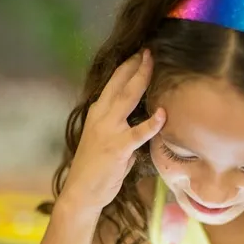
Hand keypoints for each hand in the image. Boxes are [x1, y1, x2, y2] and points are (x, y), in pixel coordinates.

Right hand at [61, 49, 165, 214]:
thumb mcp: (110, 143)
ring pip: (126, 99)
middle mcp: (101, 116)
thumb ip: (125, 132)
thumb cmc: (98, 170)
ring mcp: (108, 131)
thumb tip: (143, 129)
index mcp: (98, 113)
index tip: (140, 54)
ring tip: (152, 63)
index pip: (113, 83)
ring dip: (141, 79)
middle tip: (149, 50)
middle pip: (120, 84)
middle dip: (135, 65)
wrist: (82, 192)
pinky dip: (151, 124)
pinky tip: (162, 114)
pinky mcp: (117, 148)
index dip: (127, 67)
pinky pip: (137, 134)